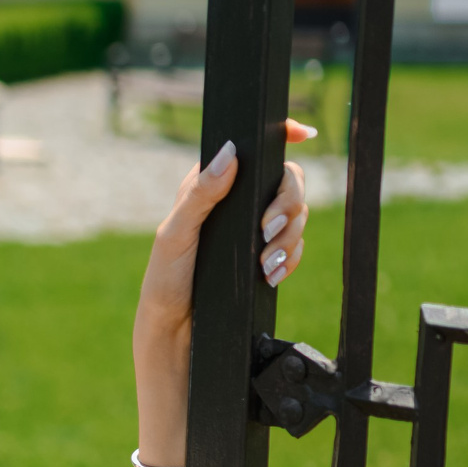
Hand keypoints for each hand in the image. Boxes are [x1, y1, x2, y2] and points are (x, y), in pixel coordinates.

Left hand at [130, 124, 311, 459]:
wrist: (179, 332)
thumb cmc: (166, 280)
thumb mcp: (176, 235)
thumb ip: (201, 193)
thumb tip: (231, 154)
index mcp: (210, 186)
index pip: (252, 149)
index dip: (280, 135)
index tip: (301, 134)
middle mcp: (235, 202)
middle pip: (288, 181)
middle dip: (287, 204)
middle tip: (266, 232)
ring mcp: (253, 229)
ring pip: (296, 214)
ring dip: (288, 237)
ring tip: (264, 265)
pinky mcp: (266, 256)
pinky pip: (296, 246)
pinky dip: (289, 259)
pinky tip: (271, 275)